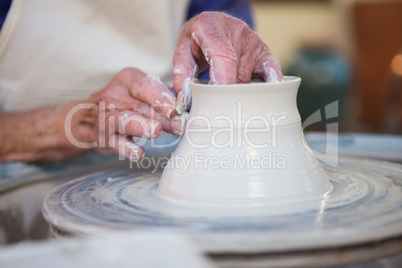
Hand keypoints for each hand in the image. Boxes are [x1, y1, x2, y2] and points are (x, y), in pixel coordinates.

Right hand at [0, 68, 186, 162]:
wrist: (85, 119)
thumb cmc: (125, 103)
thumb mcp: (141, 92)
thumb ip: (164, 98)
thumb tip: (191, 108)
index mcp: (128, 79)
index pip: (147, 86)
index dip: (163, 97)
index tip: (178, 108)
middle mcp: (115, 95)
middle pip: (142, 106)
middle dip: (163, 117)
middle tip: (181, 126)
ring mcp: (107, 116)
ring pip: (125, 121)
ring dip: (141, 126)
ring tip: (155, 130)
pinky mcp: (105, 137)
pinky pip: (116, 143)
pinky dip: (127, 149)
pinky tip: (138, 153)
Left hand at [173, 12, 283, 113]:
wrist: (213, 24)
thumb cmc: (196, 42)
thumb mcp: (182, 54)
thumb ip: (182, 76)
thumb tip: (187, 101)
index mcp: (211, 28)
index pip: (222, 56)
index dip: (222, 81)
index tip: (218, 101)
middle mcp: (236, 31)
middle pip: (236, 74)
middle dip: (227, 95)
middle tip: (216, 110)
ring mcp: (253, 41)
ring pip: (249, 80)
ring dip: (238, 94)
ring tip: (227, 99)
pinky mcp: (265, 51)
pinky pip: (272, 73)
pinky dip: (269, 87)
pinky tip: (265, 98)